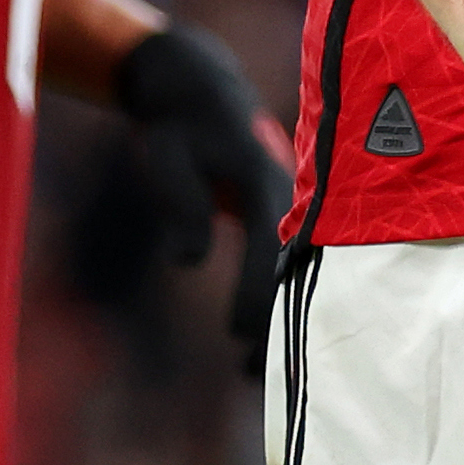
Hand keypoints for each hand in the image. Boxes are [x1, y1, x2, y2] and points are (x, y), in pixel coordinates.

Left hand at [114, 21, 298, 365]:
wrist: (197, 87)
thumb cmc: (177, 125)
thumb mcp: (168, 156)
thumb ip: (182, 205)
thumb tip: (190, 262)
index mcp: (264, 178)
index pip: (270, 246)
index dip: (258, 293)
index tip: (242, 336)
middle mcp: (290, 193)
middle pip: (294, 268)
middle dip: (279, 321)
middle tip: (256, 377)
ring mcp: (292, 204)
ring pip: (295, 270)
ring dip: (280, 318)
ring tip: (255, 374)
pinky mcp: (281, 215)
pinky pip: (286, 262)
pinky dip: (277, 300)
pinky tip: (259, 340)